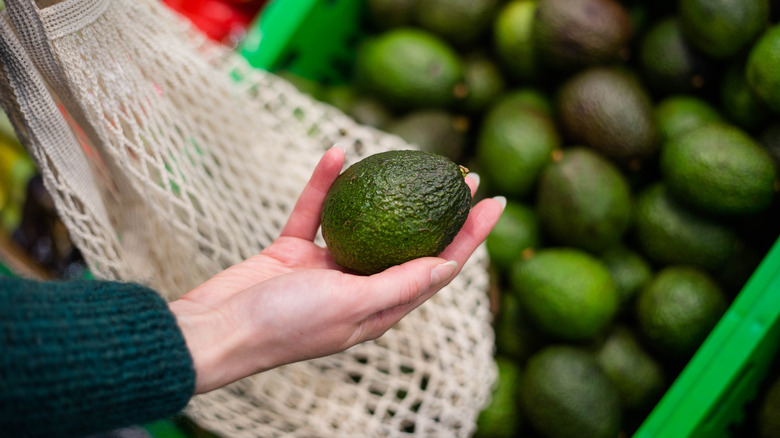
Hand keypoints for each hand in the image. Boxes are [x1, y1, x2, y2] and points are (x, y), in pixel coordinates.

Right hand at [169, 147, 504, 393]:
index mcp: (380, 308)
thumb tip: (448, 266)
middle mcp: (359, 287)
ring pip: (365, 221)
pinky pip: (315, 211)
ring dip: (388, 191)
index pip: (438, 267)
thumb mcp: (350, 306)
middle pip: (411, 241)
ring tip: (414, 158)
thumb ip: (397, 285)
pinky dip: (323, 185)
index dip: (470, 236)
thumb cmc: (285, 326)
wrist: (216, 330)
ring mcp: (326, 268)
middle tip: (463, 173)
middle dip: (441, 209)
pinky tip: (335, 153)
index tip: (494, 201)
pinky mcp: (293, 252)